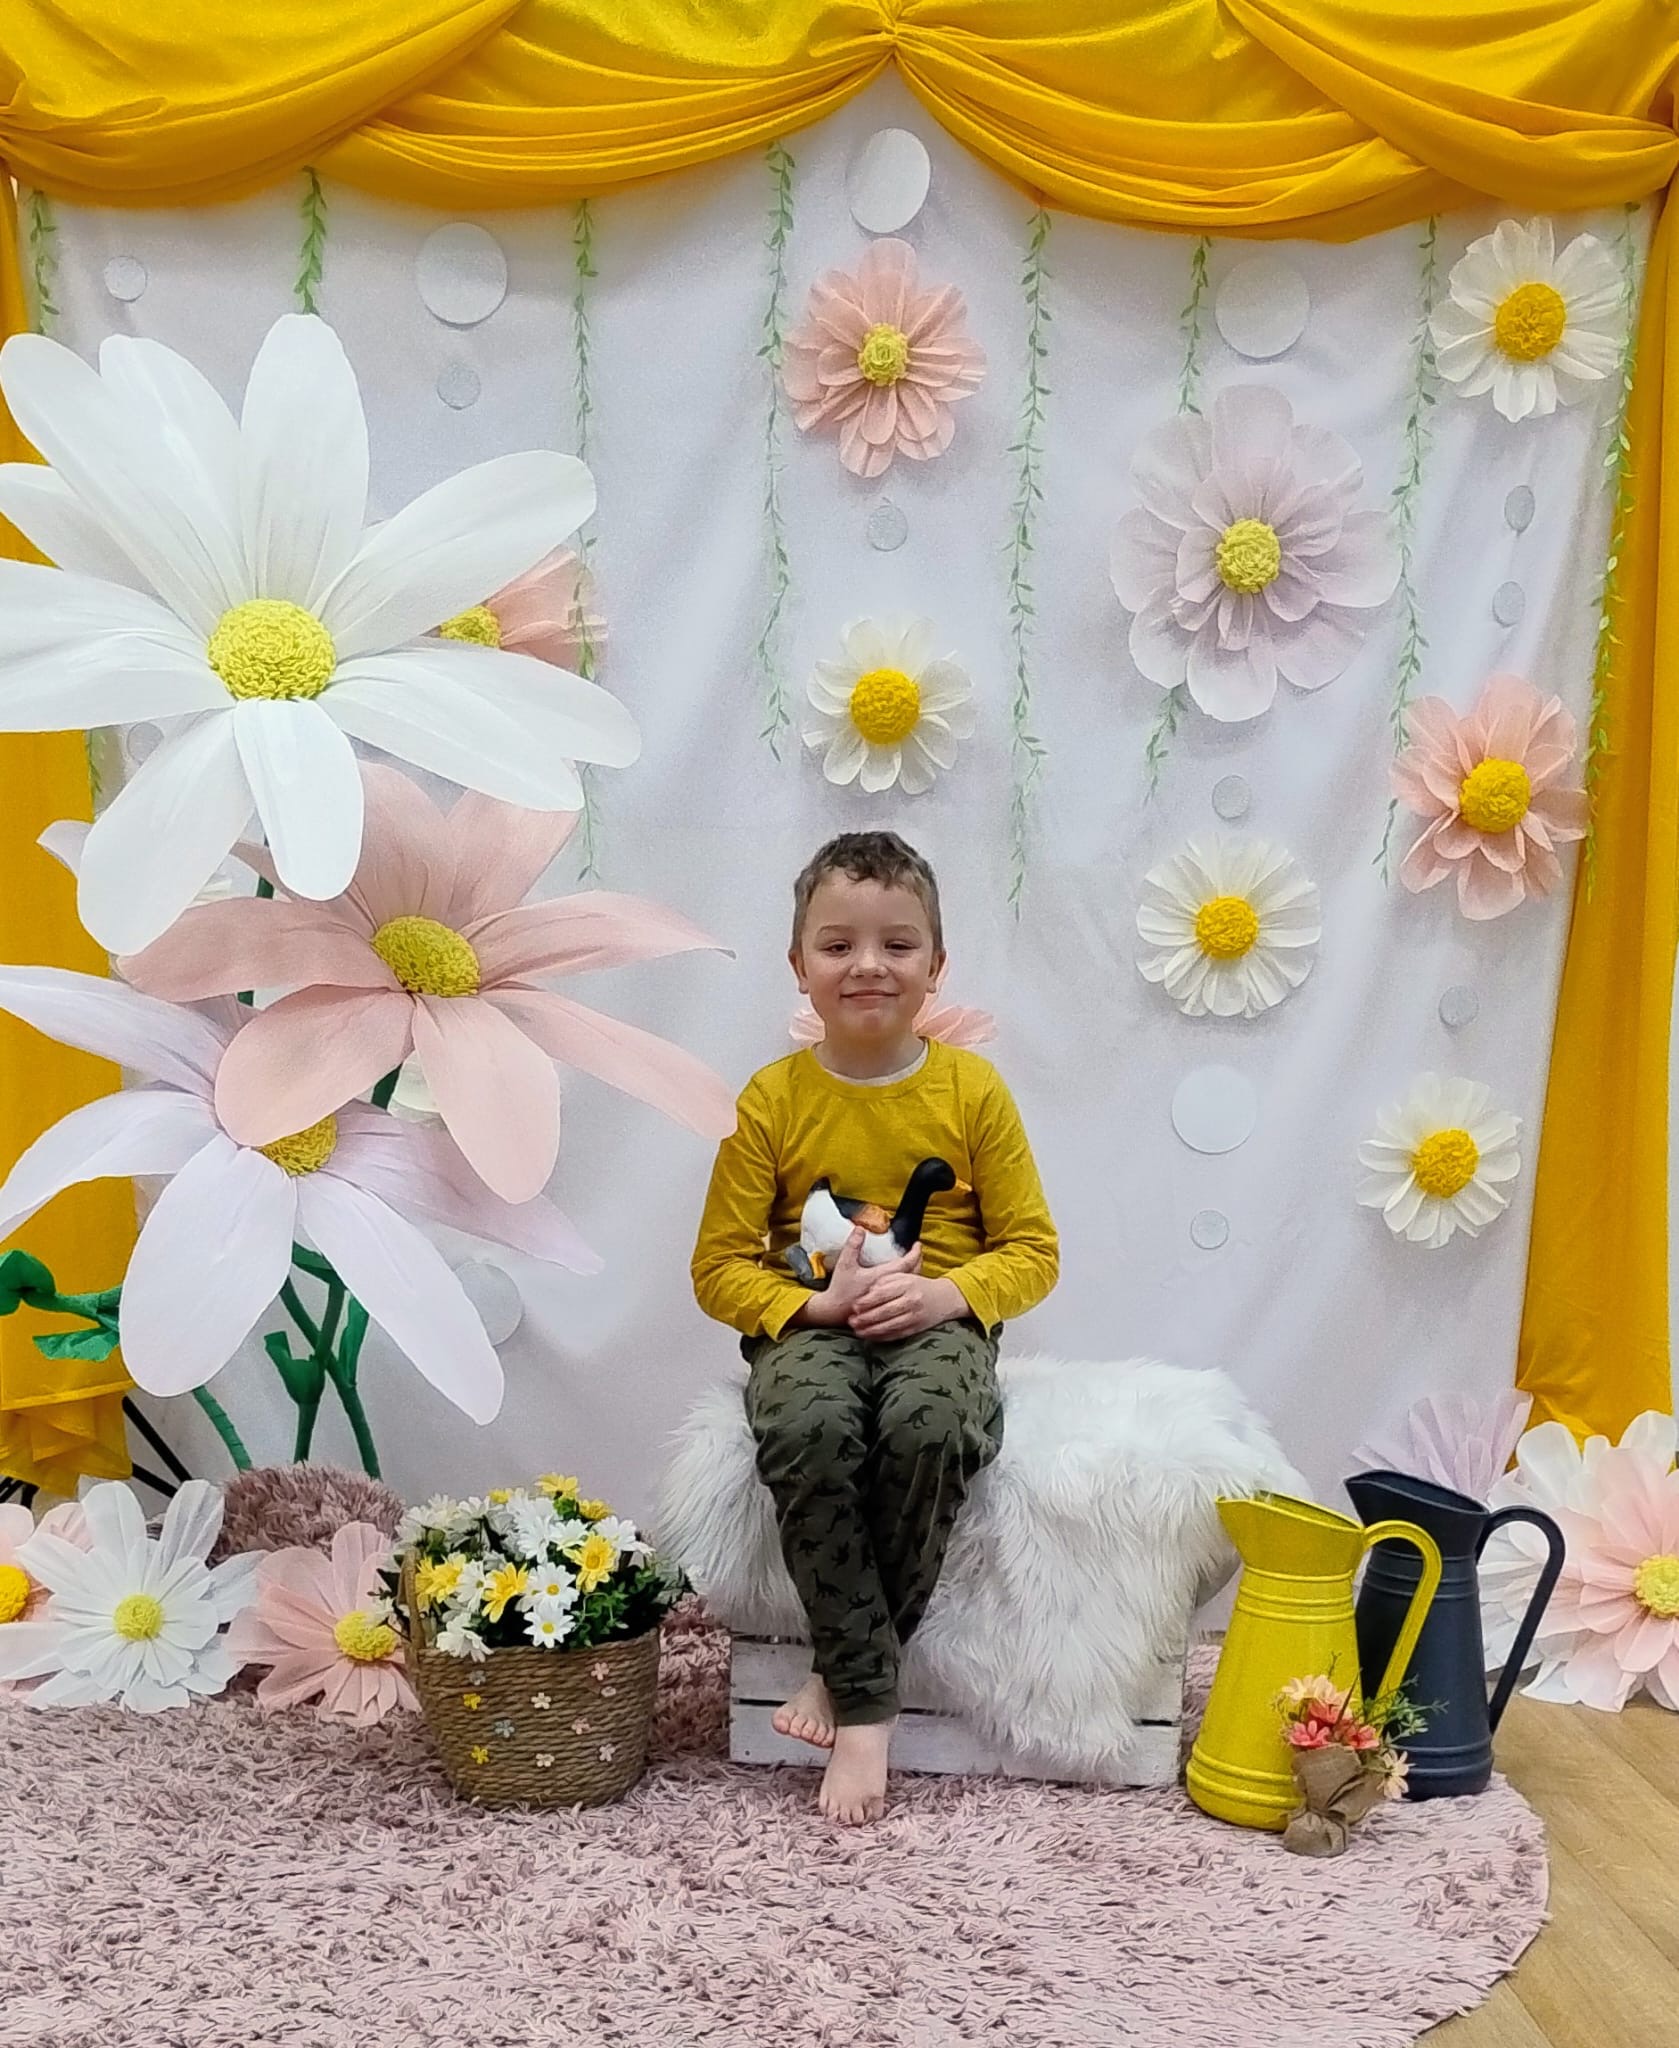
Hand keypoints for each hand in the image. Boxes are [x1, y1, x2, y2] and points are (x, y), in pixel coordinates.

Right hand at [795, 1230, 919, 1327]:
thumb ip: (853, 1245)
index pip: (906, 1264)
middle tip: (918, 1252)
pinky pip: (902, 1291)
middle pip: (912, 1274)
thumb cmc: (840, 1288)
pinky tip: (904, 1278)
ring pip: (908, 1284)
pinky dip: (906, 1282)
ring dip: (914, 1271)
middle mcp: (889, 1288)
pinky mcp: (885, 1302)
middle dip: (918, 1261)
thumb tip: (860, 1228)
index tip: (917, 1245)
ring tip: (914, 1263)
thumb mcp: (845, 1264)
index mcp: (881, 1277)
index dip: (914, 1253)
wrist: (835, 1311)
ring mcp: (888, 1297)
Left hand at [849, 1264, 963, 1342]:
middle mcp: (912, 1300)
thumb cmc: (918, 1285)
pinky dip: (882, 1337)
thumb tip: (866, 1294)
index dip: (867, 1302)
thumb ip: (884, 1282)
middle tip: (851, 1321)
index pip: (883, 1294)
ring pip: (890, 1325)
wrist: (944, 1298)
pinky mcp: (917, 1328)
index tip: (854, 1307)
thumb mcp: (902, 1276)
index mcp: (907, 1284)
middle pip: (885, 1311)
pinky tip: (870, 1337)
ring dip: (871, 1330)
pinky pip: (897, 1334)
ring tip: (857, 1331)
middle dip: (866, 1318)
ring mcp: (915, 1316)